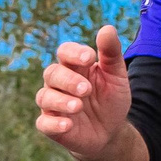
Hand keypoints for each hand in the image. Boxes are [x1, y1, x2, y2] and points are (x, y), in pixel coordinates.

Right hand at [35, 26, 145, 160]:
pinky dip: (54, 123)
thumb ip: (111, 54)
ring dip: (60, 100)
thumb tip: (107, 28)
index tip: (89, 58)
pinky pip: (44, 123)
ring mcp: (53, 105)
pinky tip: (68, 124)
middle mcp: (60, 83)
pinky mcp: (51, 126)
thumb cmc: (111, 100)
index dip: (74, 53)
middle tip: (86, 89)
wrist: (111, 133)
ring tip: (78, 106)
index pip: (65, 52)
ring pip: (44, 96)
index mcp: (75, 67)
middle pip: (52, 73)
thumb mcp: (116, 77)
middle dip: (68, 80)